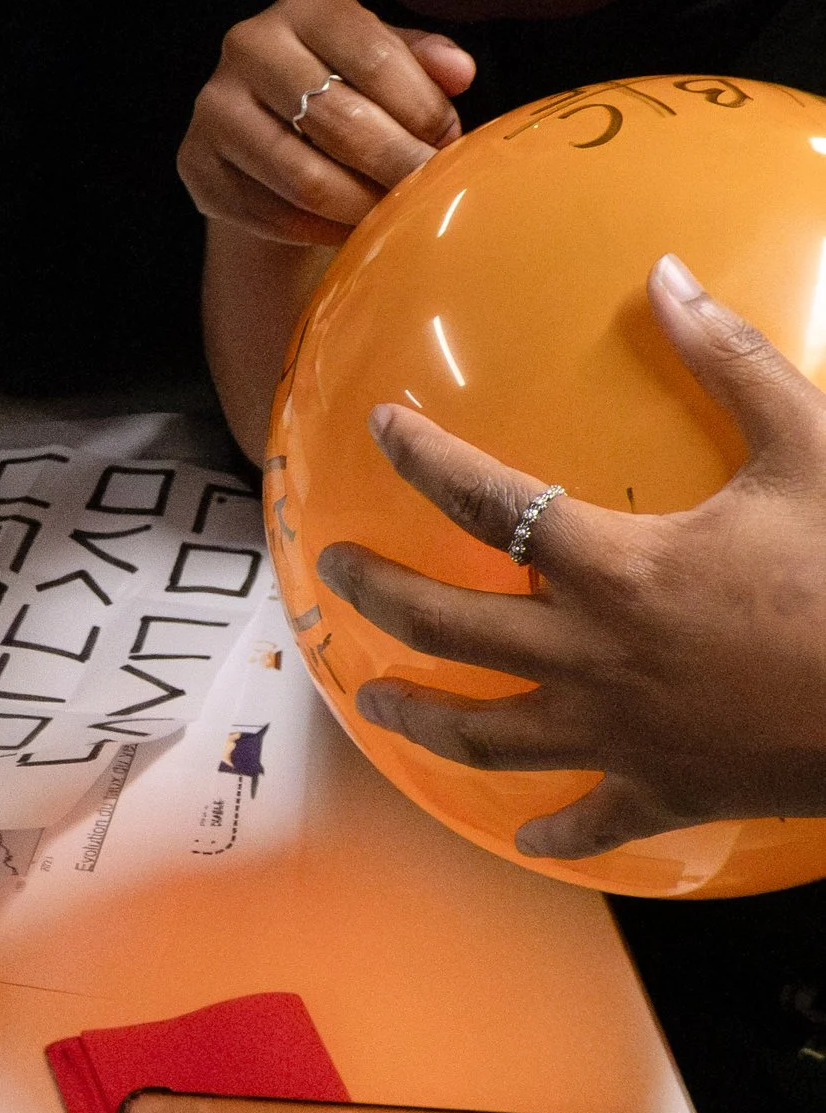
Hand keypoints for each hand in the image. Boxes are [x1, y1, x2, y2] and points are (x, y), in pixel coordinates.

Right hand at [179, 0, 474, 247]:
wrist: (269, 131)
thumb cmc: (346, 89)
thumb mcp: (389, 62)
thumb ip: (426, 62)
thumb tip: (459, 72)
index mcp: (305, 8)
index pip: (376, 58)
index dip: (423, 111)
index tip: (449, 146)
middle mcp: (248, 45)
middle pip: (339, 122)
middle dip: (397, 166)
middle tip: (430, 194)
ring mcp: (214, 106)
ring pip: (306, 179)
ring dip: (363, 208)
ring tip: (396, 216)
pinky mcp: (196, 163)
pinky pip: (272, 215)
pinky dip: (322, 232)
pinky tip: (352, 232)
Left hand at [316, 257, 825, 857]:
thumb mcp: (807, 446)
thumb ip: (728, 360)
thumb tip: (666, 274)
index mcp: (614, 567)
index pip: (485, 500)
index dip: (422, 456)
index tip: (380, 426)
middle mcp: (592, 654)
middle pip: (446, 625)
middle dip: (377, 593)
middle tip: (334, 571)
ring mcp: (620, 735)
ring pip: (487, 733)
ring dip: (420, 716)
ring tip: (374, 698)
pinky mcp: (666, 794)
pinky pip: (591, 821)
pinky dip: (555, 833)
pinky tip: (527, 838)